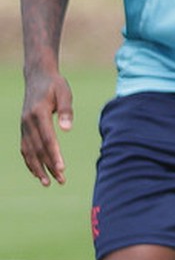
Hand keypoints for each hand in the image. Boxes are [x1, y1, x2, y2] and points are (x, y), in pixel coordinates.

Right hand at [21, 69, 73, 185]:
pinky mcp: (23, 129)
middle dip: (49, 166)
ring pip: (29, 152)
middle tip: (61, 180)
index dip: (54, 155)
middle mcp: (28, 122)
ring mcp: (23, 126)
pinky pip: (25, 149)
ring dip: (37, 168)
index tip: (62, 168)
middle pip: (38, 149)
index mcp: (38, 113)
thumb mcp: (64, 92)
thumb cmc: (55, 84)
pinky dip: (30, 162)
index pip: (47, 138)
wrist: (38, 77)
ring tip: (48, 183)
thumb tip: (67, 129)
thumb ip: (66, 110)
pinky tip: (38, 172)